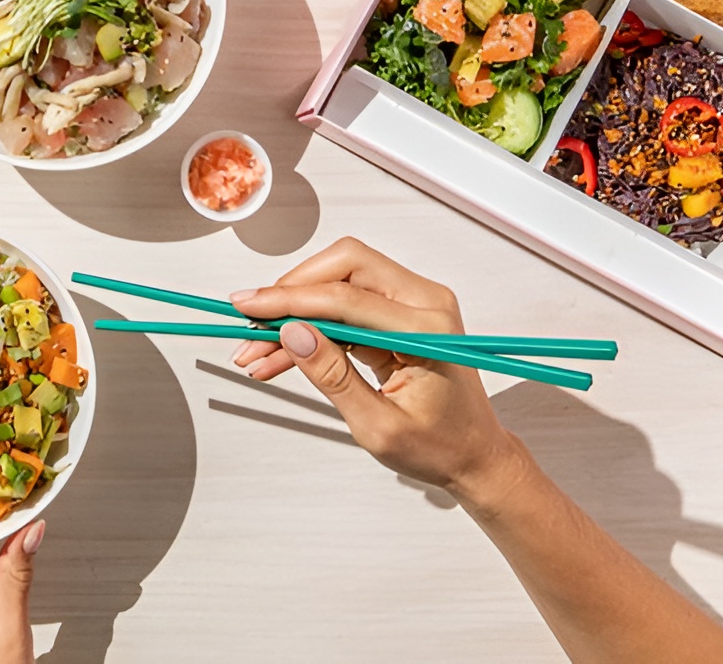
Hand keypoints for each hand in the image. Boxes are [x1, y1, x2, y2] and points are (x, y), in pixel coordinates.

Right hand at [228, 237, 524, 502]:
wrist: (474, 456)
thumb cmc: (441, 446)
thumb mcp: (379, 426)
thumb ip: (333, 377)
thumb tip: (293, 334)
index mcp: (427, 328)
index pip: (346, 298)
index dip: (290, 300)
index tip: (249, 305)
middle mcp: (424, 303)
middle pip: (345, 267)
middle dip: (293, 292)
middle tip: (253, 322)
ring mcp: (412, 305)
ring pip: (339, 283)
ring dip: (296, 312)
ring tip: (257, 350)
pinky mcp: (397, 315)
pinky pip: (344, 307)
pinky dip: (310, 327)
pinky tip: (279, 354)